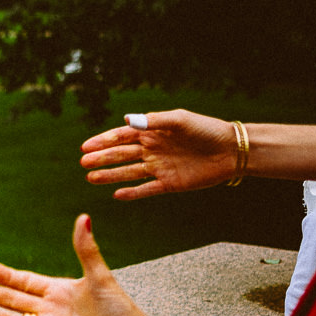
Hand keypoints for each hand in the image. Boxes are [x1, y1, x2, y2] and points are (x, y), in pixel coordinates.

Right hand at [79, 109, 236, 199]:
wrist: (232, 151)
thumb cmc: (206, 130)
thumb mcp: (179, 120)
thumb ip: (153, 121)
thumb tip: (125, 121)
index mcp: (152, 132)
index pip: (121, 137)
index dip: (102, 141)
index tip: (85, 147)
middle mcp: (152, 150)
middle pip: (121, 155)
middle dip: (101, 158)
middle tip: (83, 163)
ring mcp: (160, 167)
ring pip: (129, 172)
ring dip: (110, 175)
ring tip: (90, 178)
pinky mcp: (170, 184)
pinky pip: (147, 190)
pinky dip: (132, 193)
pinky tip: (116, 195)